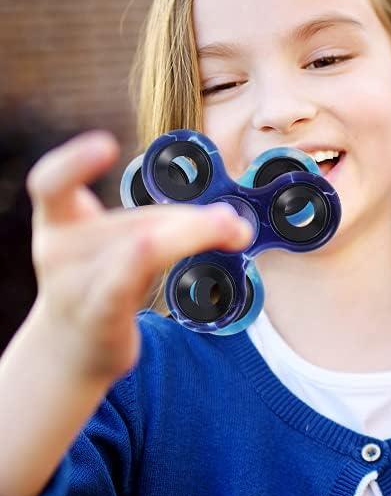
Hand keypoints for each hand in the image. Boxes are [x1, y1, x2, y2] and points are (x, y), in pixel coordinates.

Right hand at [27, 131, 252, 381]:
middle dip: (190, 221)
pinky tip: (161, 244)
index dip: (74, 162)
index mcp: (59, 222)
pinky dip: (146, 254)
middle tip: (233, 222)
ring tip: (234, 230)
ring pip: (142, 242)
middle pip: (136, 221)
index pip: (52, 184)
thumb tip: (234, 223)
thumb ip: (160, 227)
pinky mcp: (99, 313)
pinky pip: (125, 277)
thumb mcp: (115, 249)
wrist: (71, 351)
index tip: (106, 144)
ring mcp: (74, 283)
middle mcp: (58, 249)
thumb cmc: (101, 288)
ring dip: (193, 233)